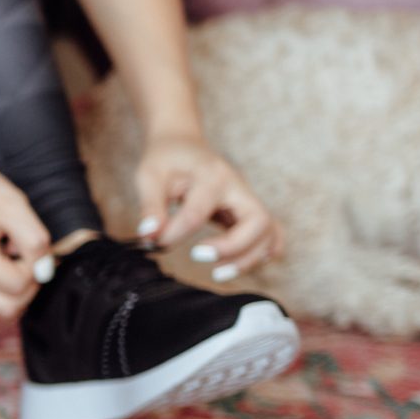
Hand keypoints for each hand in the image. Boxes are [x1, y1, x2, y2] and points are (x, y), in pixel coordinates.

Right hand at [0, 145, 55, 319]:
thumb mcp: (10, 202)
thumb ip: (34, 239)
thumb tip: (45, 269)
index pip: (19, 286)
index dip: (34, 265)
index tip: (26, 240)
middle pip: (7, 310)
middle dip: (26, 286)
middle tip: (23, 255)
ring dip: (11, 285)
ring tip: (6, 252)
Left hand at [133, 131, 283, 281]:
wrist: (184, 145)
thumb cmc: (167, 160)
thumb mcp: (149, 176)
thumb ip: (150, 206)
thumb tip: (149, 235)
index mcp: (212, 176)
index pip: (199, 212)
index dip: (176, 233)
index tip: (155, 241)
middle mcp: (238, 188)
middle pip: (257, 221)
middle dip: (232, 247)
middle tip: (197, 257)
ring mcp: (248, 200)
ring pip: (268, 233)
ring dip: (248, 258)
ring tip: (217, 273)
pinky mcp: (249, 212)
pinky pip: (270, 235)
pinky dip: (263, 253)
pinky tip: (240, 264)